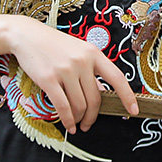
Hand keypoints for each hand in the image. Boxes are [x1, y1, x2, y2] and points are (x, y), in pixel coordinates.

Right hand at [7, 14, 138, 133]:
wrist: (27, 35)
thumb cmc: (54, 45)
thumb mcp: (78, 51)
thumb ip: (90, 70)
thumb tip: (100, 93)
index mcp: (93, 53)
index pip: (117, 77)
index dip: (127, 96)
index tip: (133, 110)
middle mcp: (82, 61)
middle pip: (95, 99)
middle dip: (92, 117)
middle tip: (88, 124)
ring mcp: (65, 70)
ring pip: (79, 105)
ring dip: (79, 120)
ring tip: (76, 124)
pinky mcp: (48, 79)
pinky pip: (63, 106)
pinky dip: (67, 120)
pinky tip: (68, 125)